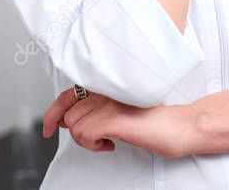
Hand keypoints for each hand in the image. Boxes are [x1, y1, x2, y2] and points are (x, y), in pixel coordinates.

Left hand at [42, 86, 193, 157]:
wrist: (180, 125)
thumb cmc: (156, 118)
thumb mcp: (122, 107)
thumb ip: (99, 106)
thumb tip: (73, 118)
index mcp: (108, 83)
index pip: (67, 94)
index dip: (52, 113)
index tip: (48, 126)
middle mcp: (106, 88)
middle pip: (69, 114)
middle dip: (77, 131)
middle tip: (94, 138)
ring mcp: (110, 102)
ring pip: (74, 126)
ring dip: (87, 140)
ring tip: (106, 140)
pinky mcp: (114, 118)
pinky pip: (85, 134)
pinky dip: (93, 145)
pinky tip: (109, 144)